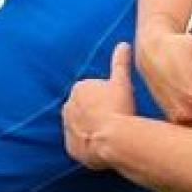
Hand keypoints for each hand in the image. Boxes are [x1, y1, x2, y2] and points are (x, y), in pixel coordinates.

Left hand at [63, 42, 140, 169]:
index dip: (110, 98)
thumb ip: (120, 61)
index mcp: (79, 88)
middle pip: (88, 109)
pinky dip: (90, 143)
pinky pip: (81, 143)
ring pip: (83, 126)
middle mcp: (68, 106)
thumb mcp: (122, 81)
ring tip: (111, 132)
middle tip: (117, 118)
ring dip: (94, 127)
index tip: (120, 104)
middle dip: (99, 112)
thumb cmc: (119, 107)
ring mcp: (67, 127)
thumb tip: (123, 44)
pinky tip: (104, 144)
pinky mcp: (70, 147)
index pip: (95, 91)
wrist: (112, 139)